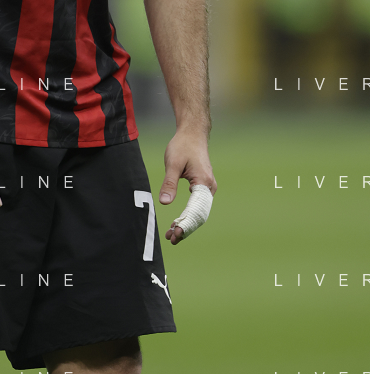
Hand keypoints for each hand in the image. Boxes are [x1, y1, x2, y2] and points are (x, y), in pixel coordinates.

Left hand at [159, 127, 215, 244]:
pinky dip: (187, 216)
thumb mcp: (172, 163)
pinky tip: (176, 224)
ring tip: (171, 235)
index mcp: (203, 182)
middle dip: (186, 228)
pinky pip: (197, 206)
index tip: (175, 234)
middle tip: (170, 239)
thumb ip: (169, 183)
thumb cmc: (183, 146)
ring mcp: (207, 189)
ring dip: (186, 224)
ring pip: (198, 212)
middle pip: (199, 215)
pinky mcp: (202, 188)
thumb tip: (163, 202)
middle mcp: (209, 188)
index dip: (186, 224)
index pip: (195, 210)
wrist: (192, 134)